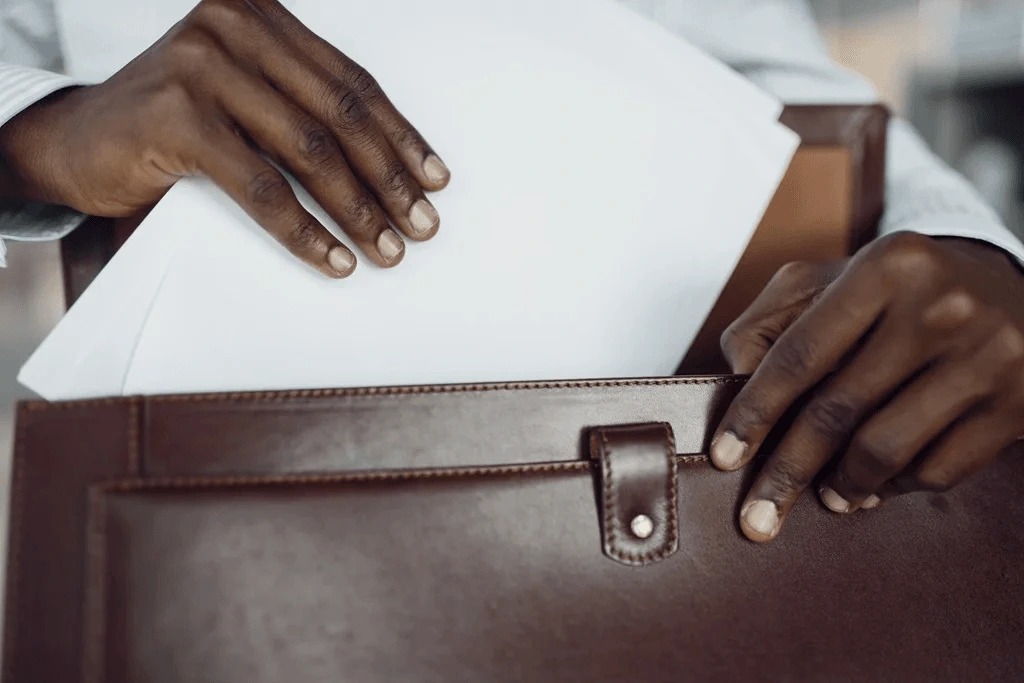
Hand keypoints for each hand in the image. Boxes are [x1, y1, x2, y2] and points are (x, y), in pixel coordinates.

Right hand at [0, 0, 449, 277]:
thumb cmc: (173, 121)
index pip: (352, 83)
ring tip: (388, 249)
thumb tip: (389, 172)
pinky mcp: (175, 116)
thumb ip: (301, 108)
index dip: (401, 137)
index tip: (435, 181)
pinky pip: (262, 187)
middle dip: (390, 179)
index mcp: (262, 16)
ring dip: (358, 209)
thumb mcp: (246, 98)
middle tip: (421, 225)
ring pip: (309, 151)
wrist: (79, 140)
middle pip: (340, 114)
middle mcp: (235, 25)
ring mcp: (201, 65)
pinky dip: (305, 231)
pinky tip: (334, 258)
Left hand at [710, 232, 1023, 541]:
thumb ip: (769, 323)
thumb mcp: (827, 282)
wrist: (1004, 286)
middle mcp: (940, 307)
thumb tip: (737, 386)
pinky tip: (873, 489)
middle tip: (756, 516)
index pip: (799, 354)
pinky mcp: (1019, 403)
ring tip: (823, 499)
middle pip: (838, 409)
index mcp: (884, 267)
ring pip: (886, 448)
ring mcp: (987, 355)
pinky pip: (939, 470)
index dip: (755, 413)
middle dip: (786, 471)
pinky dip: (895, 489)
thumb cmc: (894, 293)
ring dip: (842, 487)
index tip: (724, 457)